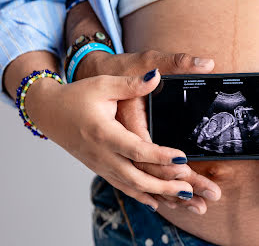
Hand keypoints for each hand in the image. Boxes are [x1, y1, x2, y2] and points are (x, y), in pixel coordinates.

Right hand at [74, 50, 220, 212]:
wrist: (48, 112)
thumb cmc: (76, 96)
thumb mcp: (103, 84)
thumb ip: (131, 85)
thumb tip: (156, 76)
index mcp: (104, 132)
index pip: (136, 150)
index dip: (160, 156)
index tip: (182, 159)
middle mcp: (102, 154)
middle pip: (136, 176)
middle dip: (165, 184)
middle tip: (190, 186)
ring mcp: (100, 164)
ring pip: (131, 186)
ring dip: (157, 193)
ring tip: (182, 196)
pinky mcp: (100, 168)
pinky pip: (122, 187)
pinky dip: (140, 196)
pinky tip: (157, 202)